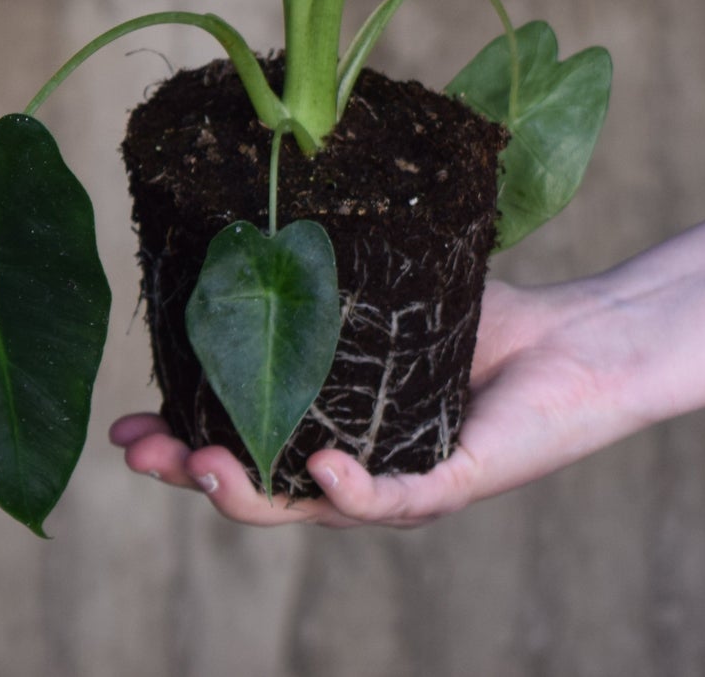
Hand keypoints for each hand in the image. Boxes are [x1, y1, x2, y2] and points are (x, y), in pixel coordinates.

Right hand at [109, 277, 637, 528]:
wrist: (578, 340)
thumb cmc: (489, 319)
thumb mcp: (389, 289)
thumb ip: (329, 270)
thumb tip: (257, 197)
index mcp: (332, 427)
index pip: (244, 441)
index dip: (181, 441)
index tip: (126, 425)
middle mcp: (357, 467)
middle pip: (258, 487)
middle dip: (191, 474)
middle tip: (138, 451)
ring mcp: (401, 484)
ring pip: (310, 507)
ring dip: (249, 492)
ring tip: (202, 466)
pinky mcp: (454, 484)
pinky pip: (395, 500)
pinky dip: (354, 490)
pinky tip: (322, 468)